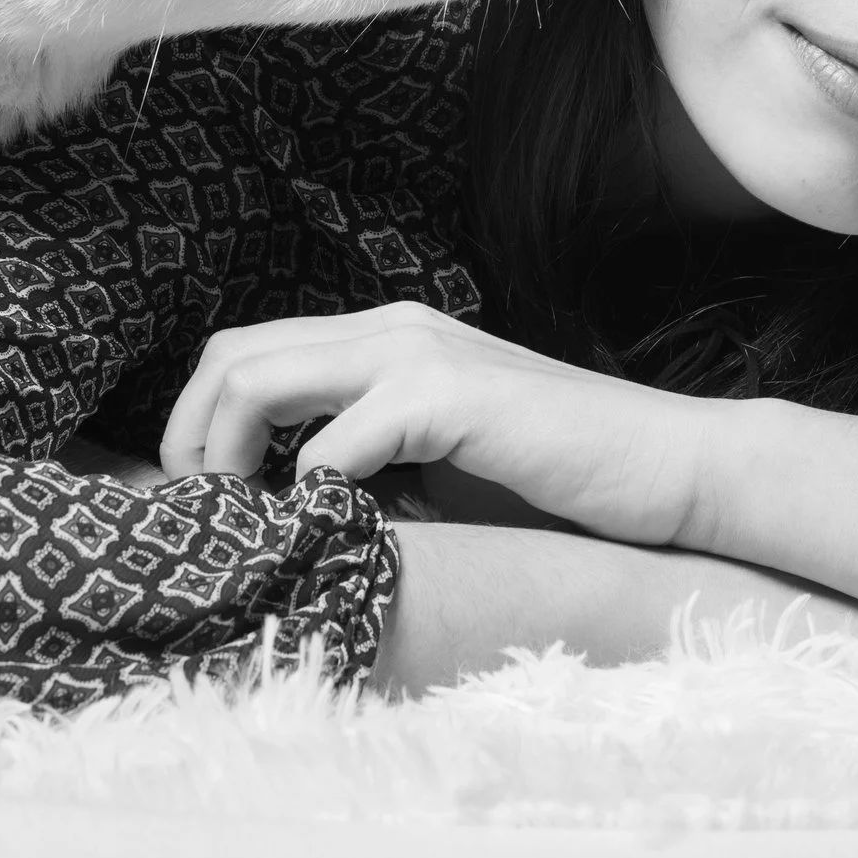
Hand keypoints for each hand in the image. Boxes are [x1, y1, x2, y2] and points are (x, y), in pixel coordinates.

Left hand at [160, 302, 713, 547]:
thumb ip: (365, 460)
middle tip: (200, 515)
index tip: (203, 501)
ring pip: (258, 379)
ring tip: (241, 525)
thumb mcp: (439, 463)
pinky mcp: (452, 399)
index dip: (198, 422)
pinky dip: (311, 491)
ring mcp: (420, 354)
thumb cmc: (557, 481)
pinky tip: (334, 530)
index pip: (245, 349)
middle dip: (188, 438)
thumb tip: (276, 509)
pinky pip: (335, 440)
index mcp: (385, 336)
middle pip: (229, 354)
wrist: (668, 470)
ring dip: (225, 460)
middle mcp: (392, 327)